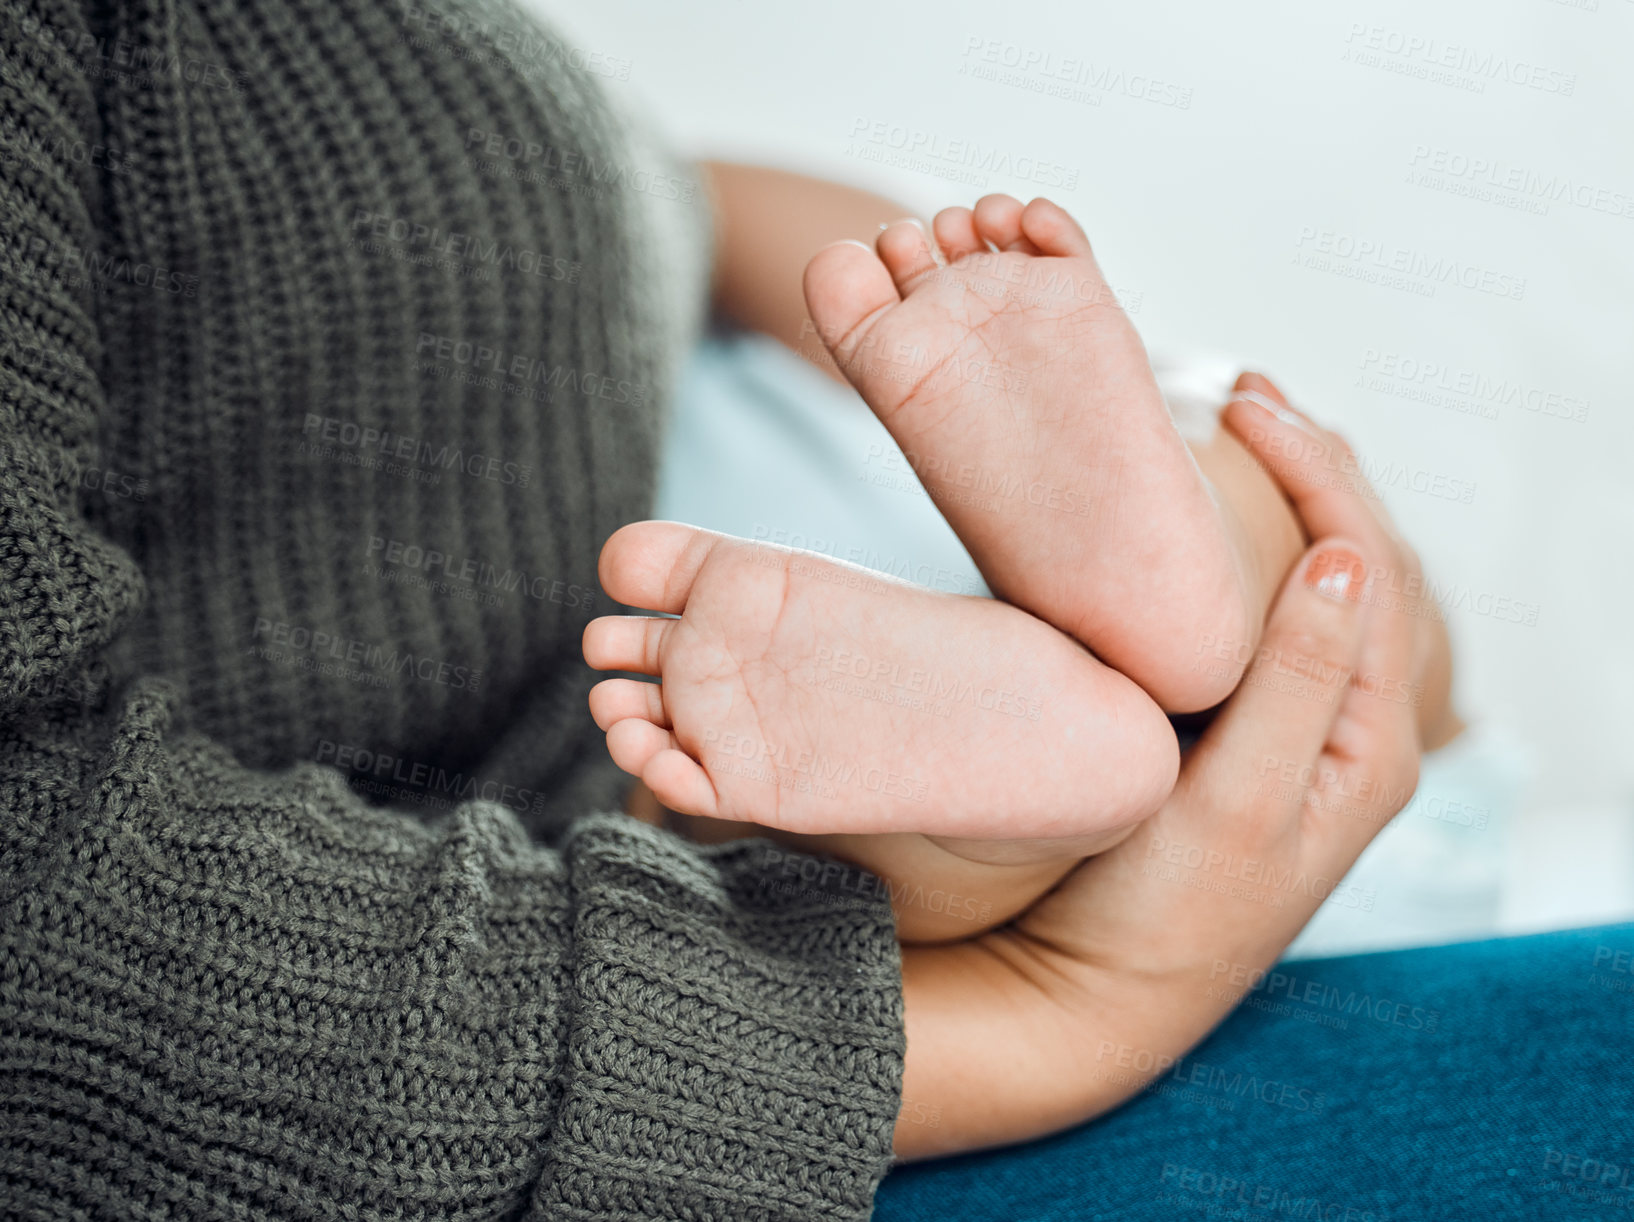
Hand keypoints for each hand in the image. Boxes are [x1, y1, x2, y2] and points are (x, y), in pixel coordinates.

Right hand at [895, 385, 1431, 1156]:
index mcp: (1368, 745)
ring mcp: (1305, 739)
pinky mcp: (1254, 745)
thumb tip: (1345, 559)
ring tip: (1245, 437)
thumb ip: (1296, 686)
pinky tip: (1219, 535)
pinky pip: (1282, 625)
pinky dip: (1262, 557)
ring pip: (1328, 590)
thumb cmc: (1162, 914)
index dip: (1316, 474)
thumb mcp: (1235, 803)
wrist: (1100, 995)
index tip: (1242, 408)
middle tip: (1247, 395)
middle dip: (1318, 468)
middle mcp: (1354, 735)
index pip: (1368, 568)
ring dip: (1298, 504)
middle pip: (1364, 566)